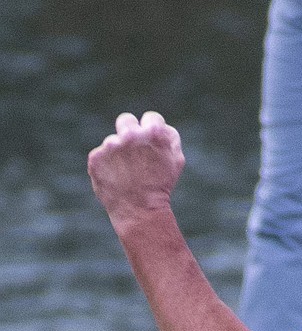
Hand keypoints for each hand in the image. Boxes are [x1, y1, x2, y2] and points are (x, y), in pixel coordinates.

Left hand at [87, 111, 184, 227]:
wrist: (140, 212)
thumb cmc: (161, 187)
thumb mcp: (176, 161)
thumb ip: (170, 137)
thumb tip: (159, 126)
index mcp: (152, 133)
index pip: (151, 118)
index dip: (153, 132)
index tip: (152, 146)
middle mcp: (130, 135)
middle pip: (126, 120)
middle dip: (130, 133)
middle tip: (134, 153)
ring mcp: (110, 146)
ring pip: (113, 143)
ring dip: (118, 155)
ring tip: (127, 175)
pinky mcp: (95, 158)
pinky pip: (100, 156)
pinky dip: (106, 166)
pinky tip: (115, 179)